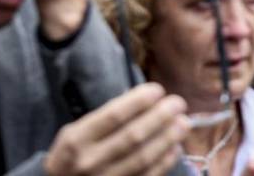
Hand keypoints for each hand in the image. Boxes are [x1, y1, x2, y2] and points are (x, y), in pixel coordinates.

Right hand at [43, 83, 188, 175]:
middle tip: (178, 103)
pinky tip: (175, 148)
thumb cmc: (70, 157)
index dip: (138, 102)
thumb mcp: (73, 133)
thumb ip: (102, 120)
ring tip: (183, 123)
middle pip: (132, 136)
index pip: (113, 116)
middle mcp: (90, 160)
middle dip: (159, 117)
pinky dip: (164, 162)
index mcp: (77, 139)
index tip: (157, 90)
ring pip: (143, 158)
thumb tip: (142, 103)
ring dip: (167, 138)